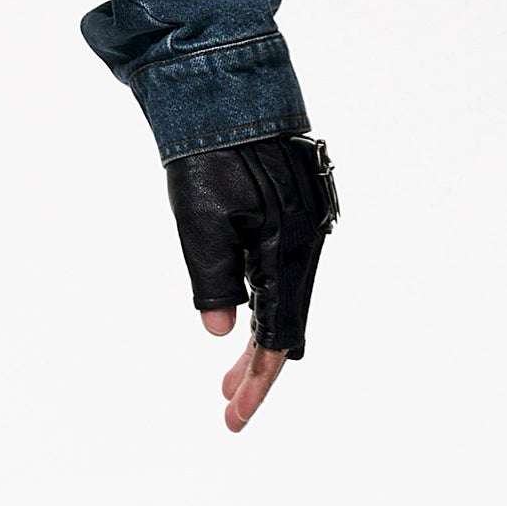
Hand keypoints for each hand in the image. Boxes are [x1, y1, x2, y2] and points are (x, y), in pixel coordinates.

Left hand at [165, 132, 337, 431]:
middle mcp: (306, 244)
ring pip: (284, 301)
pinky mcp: (294, 216)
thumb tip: (219, 334)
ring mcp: (303, 229)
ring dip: (259, 339)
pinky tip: (246, 319)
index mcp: (289, 249)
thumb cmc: (209, 153)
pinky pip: (282, 276)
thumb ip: (212, 278)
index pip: (277, 335)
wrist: (228, 89)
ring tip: (229, 376)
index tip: (235, 416)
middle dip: (257, 369)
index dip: (257, 379)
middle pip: (286, 325)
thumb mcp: (200, 217)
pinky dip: (263, 305)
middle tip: (228, 406)